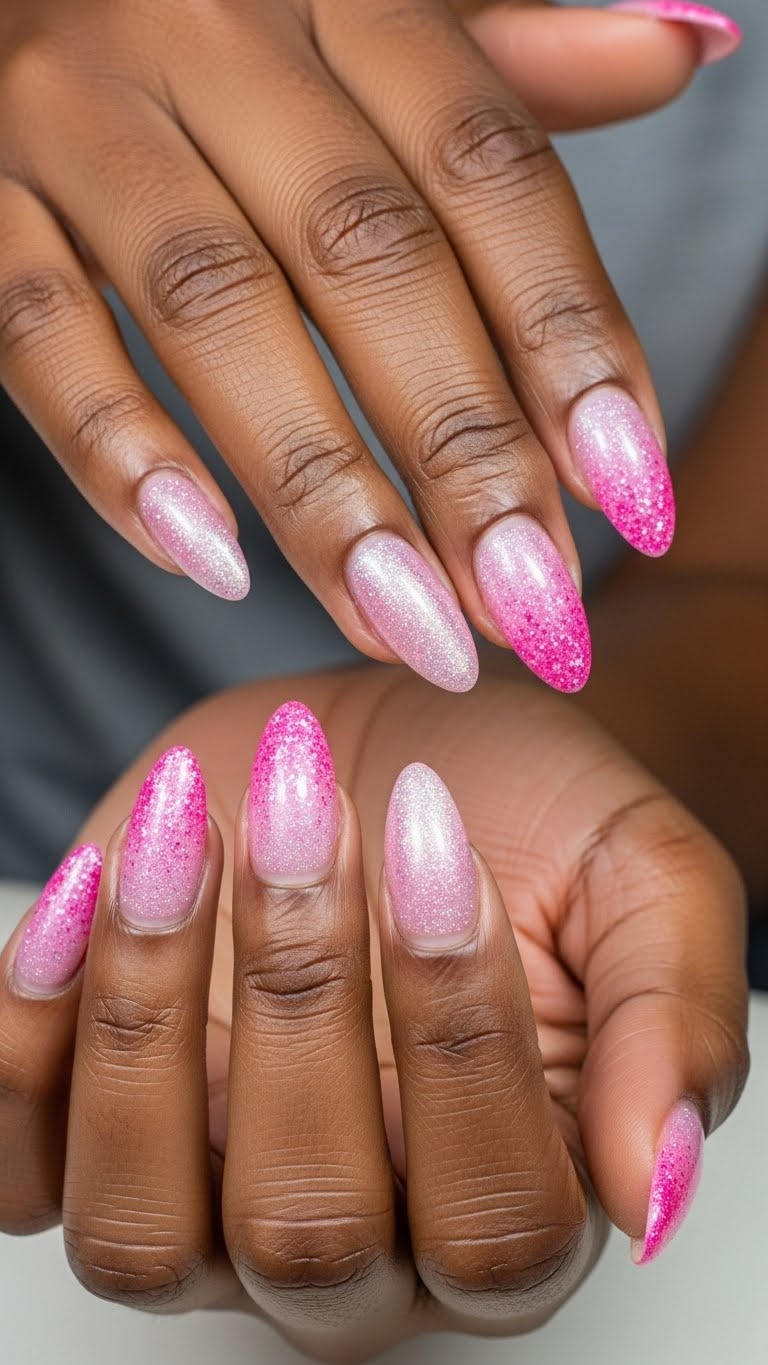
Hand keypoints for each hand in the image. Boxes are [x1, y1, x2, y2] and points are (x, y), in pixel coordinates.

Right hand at [0, 2, 733, 692]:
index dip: (568, 333)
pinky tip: (210, 563)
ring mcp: (76, 114)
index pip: (487, 168)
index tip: (628, 490)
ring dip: (318, 486)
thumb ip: (505, 59)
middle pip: (366, 253)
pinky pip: (35, 328)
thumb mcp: (372, 16)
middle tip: (526, 603)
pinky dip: (119, 451)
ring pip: (213, 307)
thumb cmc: (224, 25)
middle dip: (460, 446)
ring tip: (402, 622)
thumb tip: (683, 48)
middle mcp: (212, 34)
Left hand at [0, 670, 748, 1359]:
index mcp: (516, 1203)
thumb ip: (670, 1024)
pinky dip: (19, 1034)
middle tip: (299, 807)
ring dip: (146, 1014)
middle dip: (297, 996)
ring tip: (182, 834)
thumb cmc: (539, 824)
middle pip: (302, 1231)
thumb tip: (653, 1183)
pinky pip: (15, 1163)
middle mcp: (360, 1242)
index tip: (439, 839)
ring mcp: (206, 1200)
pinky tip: (91, 886)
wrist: (415, 755)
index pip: (490, 1220)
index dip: (458, 1037)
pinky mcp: (92, 1128)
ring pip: (137, 1231)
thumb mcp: (647, 882)